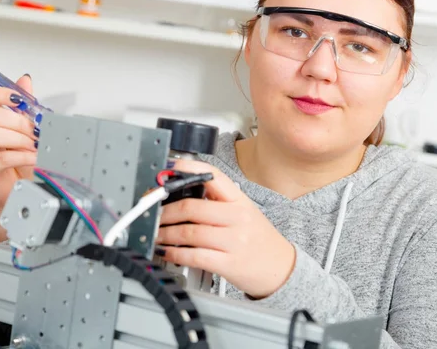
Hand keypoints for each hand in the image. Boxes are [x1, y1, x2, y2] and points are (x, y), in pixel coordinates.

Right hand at [0, 74, 37, 239]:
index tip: (19, 99)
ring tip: (35, 146)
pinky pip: (0, 158)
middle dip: (19, 122)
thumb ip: (23, 106)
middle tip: (36, 131)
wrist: (13, 191)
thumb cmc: (17, 161)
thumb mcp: (24, 131)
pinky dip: (21, 157)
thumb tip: (25, 80)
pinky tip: (33, 158)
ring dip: (20, 140)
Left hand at [156, 159, 296, 298]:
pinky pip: (194, 256)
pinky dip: (174, 254)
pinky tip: (167, 252)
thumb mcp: (245, 212)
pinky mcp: (228, 263)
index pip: (214, 177)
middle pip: (192, 208)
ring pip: (189, 232)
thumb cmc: (259, 240)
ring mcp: (234, 241)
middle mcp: (238, 218)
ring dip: (165, 233)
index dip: (189, 170)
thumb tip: (182, 194)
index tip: (169, 168)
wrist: (282, 269)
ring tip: (156, 234)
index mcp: (240, 201)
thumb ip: (218, 202)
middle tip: (154, 212)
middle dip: (166, 210)